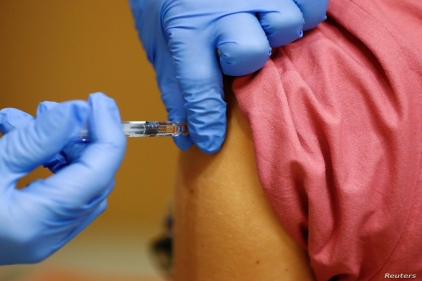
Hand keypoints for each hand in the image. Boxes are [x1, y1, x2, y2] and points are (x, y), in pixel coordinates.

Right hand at [0, 93, 125, 279]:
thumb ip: (39, 137)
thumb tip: (77, 112)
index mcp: (40, 222)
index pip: (99, 171)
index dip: (106, 131)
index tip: (98, 100)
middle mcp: (49, 236)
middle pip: (91, 178)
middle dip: (79, 137)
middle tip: (60, 109)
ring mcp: (41, 237)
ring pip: (73, 182)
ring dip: (57, 147)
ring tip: (26, 120)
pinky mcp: (30, 230)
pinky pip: (54, 191)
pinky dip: (44, 163)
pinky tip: (20, 140)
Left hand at [130, 0, 327, 152]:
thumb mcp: (159, 39)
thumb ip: (174, 84)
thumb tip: (184, 132)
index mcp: (187, 29)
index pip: (198, 87)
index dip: (206, 120)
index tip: (210, 142)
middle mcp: (223, 11)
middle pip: (252, 52)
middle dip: (248, 59)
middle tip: (239, 53)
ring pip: (286, 25)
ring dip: (277, 32)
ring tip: (264, 26)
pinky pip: (312, 3)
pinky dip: (305, 10)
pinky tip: (286, 11)